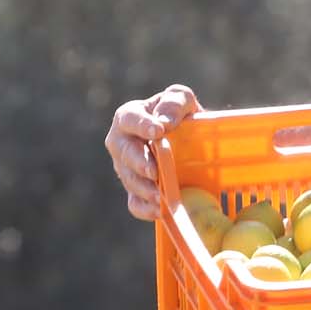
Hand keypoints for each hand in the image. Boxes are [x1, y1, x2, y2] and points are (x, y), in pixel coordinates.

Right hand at [104, 84, 201, 218]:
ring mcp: (125, 169)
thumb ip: (174, 103)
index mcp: (129, 117)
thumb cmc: (180, 114)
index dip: (141, 125)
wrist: (189, 141)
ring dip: (144, 189)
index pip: (129, 119)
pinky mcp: (135, 191)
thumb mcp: (182, 99)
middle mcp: (121, 143)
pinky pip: (134, 203)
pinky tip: (160, 210)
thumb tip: (164, 122)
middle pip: (124, 153)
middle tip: (154, 170)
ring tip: (161, 196)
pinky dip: (145, 209)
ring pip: (129, 179)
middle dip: (139, 163)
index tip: (158, 132)